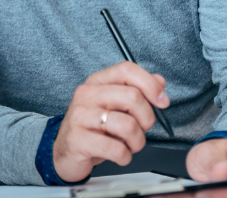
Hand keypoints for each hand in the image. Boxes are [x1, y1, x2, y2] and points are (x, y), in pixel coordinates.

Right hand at [52, 62, 168, 181]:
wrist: (64, 152)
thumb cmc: (92, 128)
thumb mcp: (114, 106)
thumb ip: (137, 91)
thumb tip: (160, 81)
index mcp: (97, 82)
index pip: (126, 70)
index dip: (150, 84)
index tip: (162, 101)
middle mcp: (87, 95)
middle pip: (132, 97)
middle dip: (147, 119)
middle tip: (141, 129)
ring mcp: (80, 117)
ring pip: (128, 125)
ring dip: (137, 142)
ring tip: (129, 145)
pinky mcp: (78, 140)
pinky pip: (116, 149)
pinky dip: (125, 156)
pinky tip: (119, 155)